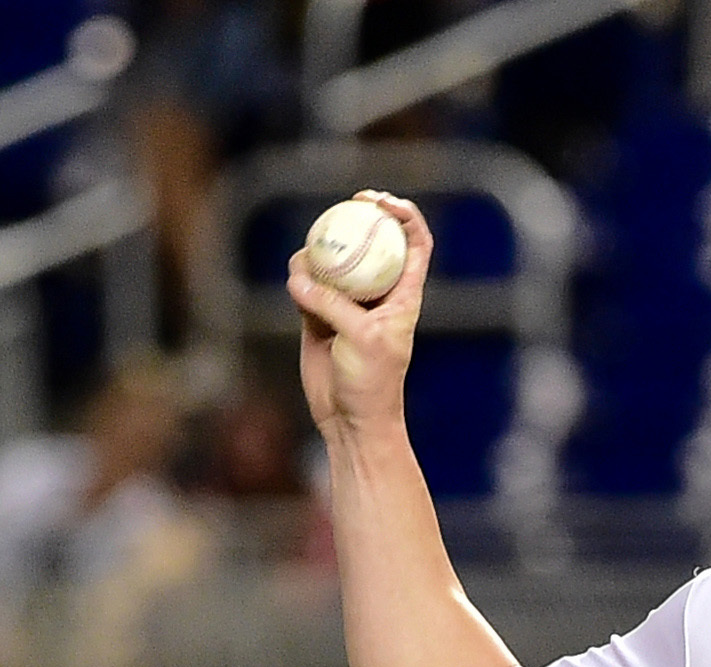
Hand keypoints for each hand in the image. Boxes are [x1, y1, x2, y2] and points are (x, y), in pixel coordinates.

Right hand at [288, 190, 433, 438]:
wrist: (350, 419)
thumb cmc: (371, 383)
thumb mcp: (361, 339)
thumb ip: (333, 305)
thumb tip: (301, 277)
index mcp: (405, 295)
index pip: (415, 244)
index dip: (405, 216)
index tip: (383, 202)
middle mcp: (378, 294)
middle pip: (373, 242)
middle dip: (360, 217)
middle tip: (345, 203)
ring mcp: (348, 303)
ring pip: (334, 261)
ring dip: (321, 251)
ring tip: (308, 260)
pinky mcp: (319, 316)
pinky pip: (308, 284)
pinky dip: (300, 278)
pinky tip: (295, 281)